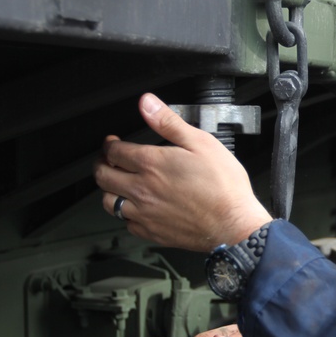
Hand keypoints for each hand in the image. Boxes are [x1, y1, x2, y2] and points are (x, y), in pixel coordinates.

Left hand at [94, 93, 271, 250]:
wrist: (234, 224)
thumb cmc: (223, 186)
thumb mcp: (201, 143)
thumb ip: (169, 122)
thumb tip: (147, 104)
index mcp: (151, 164)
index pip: (114, 152)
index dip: (110, 144)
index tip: (113, 142)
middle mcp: (141, 189)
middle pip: (103, 176)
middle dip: (102, 165)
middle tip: (108, 160)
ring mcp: (144, 213)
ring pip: (109, 202)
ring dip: (109, 190)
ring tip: (117, 184)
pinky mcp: (152, 232)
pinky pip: (127, 224)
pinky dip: (126, 215)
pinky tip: (136, 209)